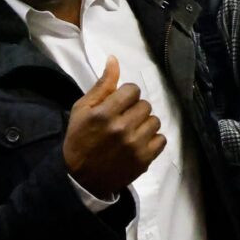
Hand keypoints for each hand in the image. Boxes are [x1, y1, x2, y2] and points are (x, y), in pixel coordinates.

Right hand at [64, 56, 163, 199]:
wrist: (80, 179)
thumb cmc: (79, 140)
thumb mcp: (82, 110)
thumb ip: (101, 86)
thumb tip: (114, 60)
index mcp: (104, 113)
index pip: (132, 90)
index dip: (125, 96)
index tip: (118, 105)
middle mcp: (122, 128)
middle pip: (145, 105)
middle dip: (134, 110)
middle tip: (123, 120)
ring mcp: (135, 145)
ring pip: (155, 121)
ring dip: (144, 124)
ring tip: (131, 132)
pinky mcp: (144, 159)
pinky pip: (161, 140)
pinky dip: (152, 141)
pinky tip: (139, 144)